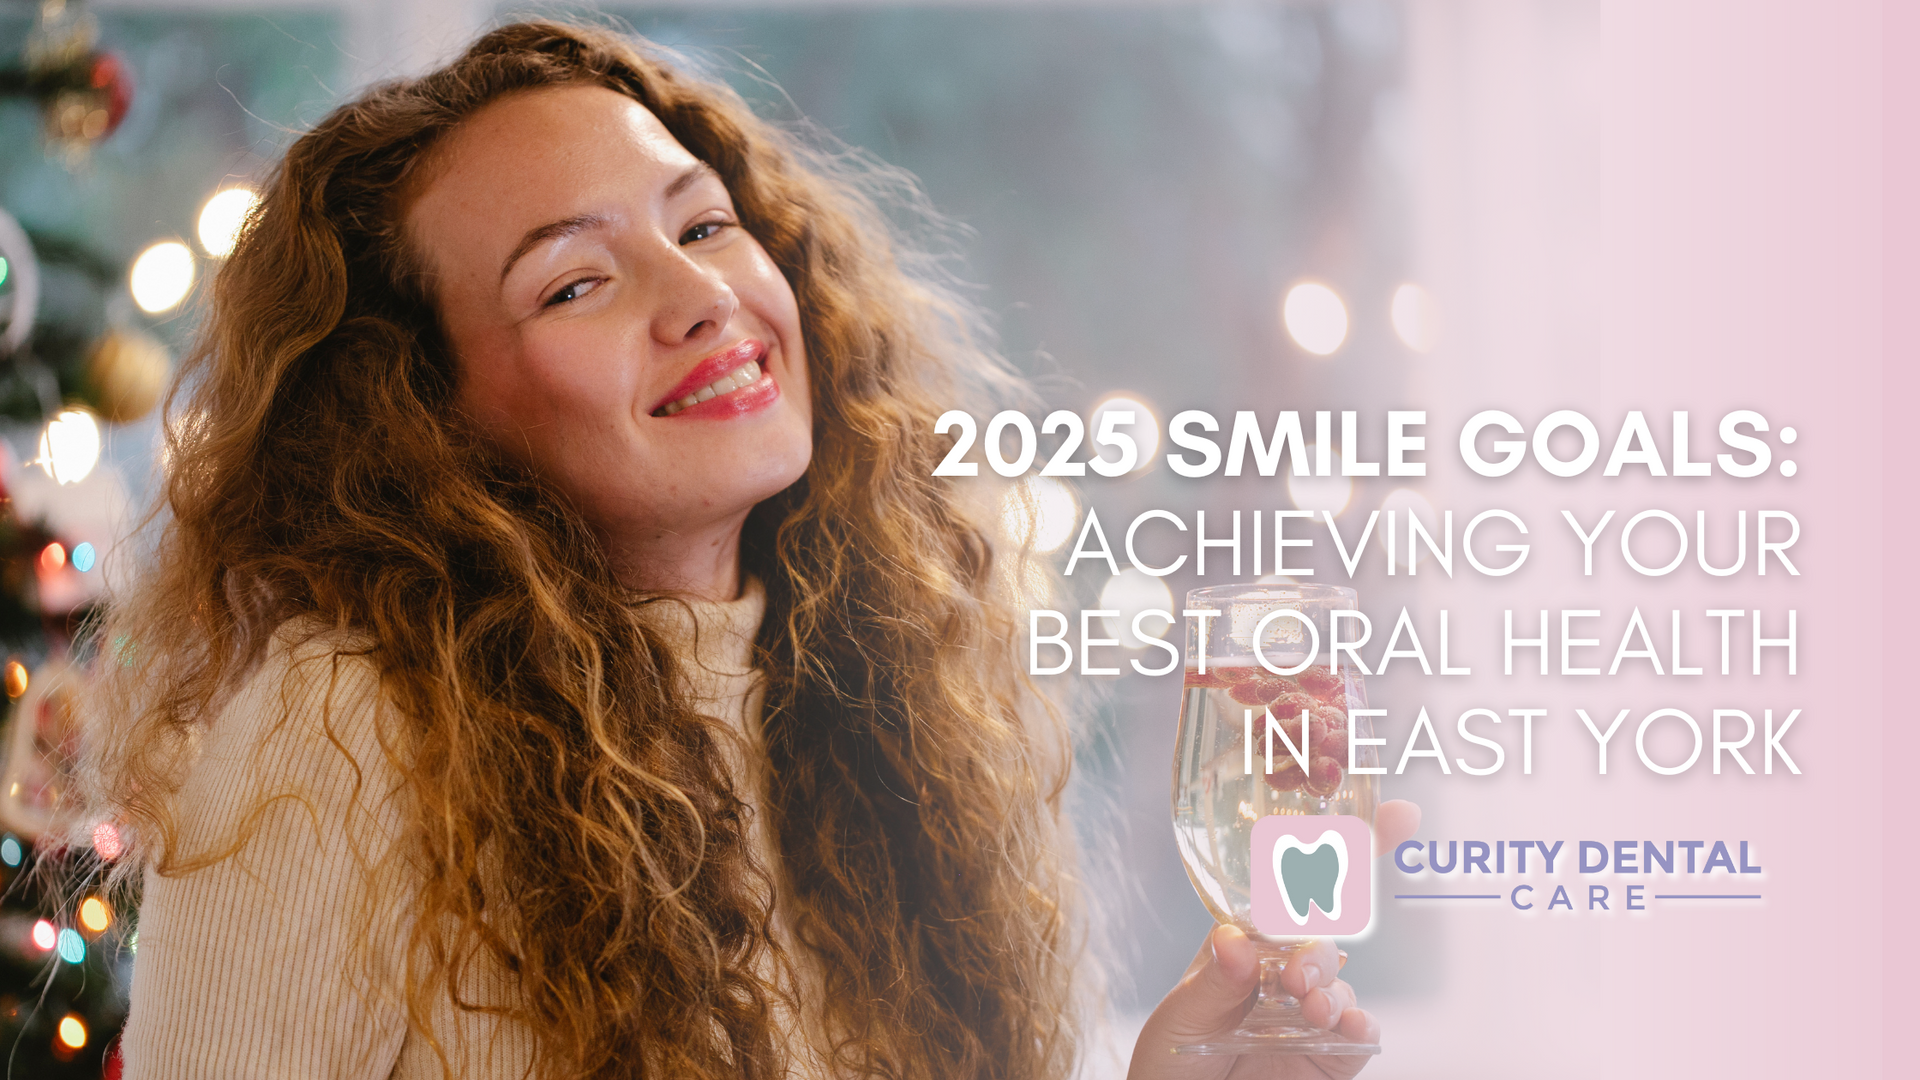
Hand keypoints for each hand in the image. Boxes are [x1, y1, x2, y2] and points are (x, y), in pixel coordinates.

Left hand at [1125, 799, 1420, 1079]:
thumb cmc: (1170, 1064)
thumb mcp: (1181, 1018)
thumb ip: (1213, 982)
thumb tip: (1233, 939)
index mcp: (1245, 945)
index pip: (1294, 892)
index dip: (1347, 851)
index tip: (1395, 818)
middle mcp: (1282, 973)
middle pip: (1325, 934)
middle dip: (1319, 946)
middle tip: (1297, 976)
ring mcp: (1310, 1014)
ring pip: (1341, 982)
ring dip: (1332, 987)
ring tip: (1311, 1007)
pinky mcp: (1330, 1056)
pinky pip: (1358, 1035)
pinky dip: (1359, 1026)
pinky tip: (1346, 1027)